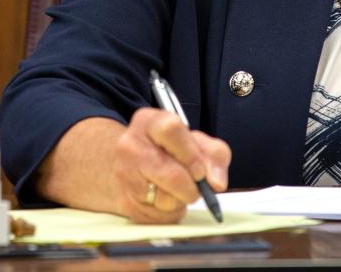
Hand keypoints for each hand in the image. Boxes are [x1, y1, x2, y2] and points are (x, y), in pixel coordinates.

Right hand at [111, 108, 230, 222]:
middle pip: (171, 174)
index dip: (191, 154)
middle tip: (196, 185)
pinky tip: (165, 199)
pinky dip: (170, 213)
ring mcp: (123, 175)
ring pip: (165, 200)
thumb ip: (214, 154)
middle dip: (192, 186)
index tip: (201, 171)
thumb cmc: (170, 150)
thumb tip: (216, 182)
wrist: (132, 165)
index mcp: (149, 122)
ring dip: (180, 200)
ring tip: (177, 189)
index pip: (171, 131)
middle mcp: (130, 145)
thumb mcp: (196, 141)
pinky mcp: (124, 202)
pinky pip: (158, 218)